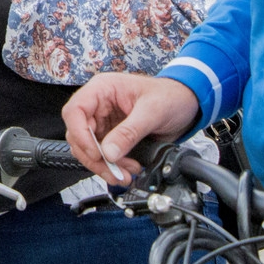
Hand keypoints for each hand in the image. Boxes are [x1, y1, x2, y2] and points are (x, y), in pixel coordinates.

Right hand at [63, 73, 200, 183]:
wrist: (188, 104)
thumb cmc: (171, 96)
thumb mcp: (152, 111)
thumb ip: (129, 132)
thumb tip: (109, 152)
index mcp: (102, 89)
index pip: (75, 110)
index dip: (80, 133)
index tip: (96, 153)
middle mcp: (98, 105)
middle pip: (78, 133)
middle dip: (94, 156)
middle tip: (113, 170)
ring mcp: (104, 121)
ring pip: (88, 148)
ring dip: (104, 165)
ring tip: (125, 174)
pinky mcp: (112, 136)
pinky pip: (103, 154)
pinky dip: (113, 166)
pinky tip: (128, 170)